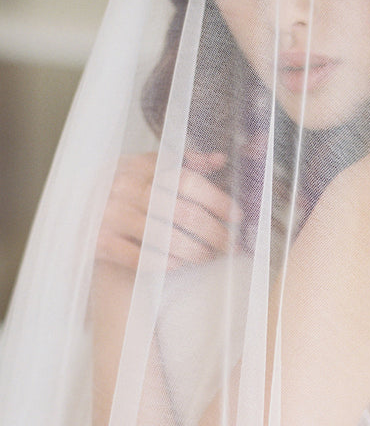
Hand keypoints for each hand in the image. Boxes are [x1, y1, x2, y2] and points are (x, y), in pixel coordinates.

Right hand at [95, 149, 240, 270]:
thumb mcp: (147, 171)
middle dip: (214, 232)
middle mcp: (121, 187)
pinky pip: (135, 255)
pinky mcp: (98, 241)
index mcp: (136, 166)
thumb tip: (220, 159)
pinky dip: (161, 262)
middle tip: (233, 245)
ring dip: (194, 250)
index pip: (186, 179)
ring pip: (163, 236)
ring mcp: (107, 214)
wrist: (74, 218)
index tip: (238, 215)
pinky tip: (179, 265)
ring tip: (211, 257)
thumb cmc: (124, 195)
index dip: (216, 198)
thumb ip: (183, 164)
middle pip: (182, 211)